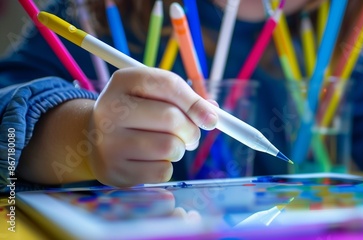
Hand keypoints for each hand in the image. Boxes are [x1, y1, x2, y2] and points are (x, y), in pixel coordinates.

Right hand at [88, 67, 217, 186]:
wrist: (95, 139)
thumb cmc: (137, 114)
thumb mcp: (154, 95)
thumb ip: (185, 99)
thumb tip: (212, 113)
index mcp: (123, 81)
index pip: (168, 85)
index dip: (196, 103)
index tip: (212, 118)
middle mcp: (110, 109)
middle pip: (171, 118)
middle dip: (191, 130)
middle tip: (190, 135)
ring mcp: (108, 142)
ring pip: (170, 148)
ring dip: (179, 149)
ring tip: (168, 146)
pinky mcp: (113, 170)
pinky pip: (162, 172)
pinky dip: (166, 168)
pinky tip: (153, 160)